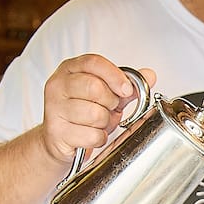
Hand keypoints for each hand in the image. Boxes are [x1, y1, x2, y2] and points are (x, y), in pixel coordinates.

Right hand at [40, 56, 156, 166]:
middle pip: (94, 88)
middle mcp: (58, 86)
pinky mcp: (56, 132)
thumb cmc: (83, 113)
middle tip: (109, 108)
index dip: (115, 76)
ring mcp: (54, 109)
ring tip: (98, 123)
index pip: (94, 63)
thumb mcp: (107, 95)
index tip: (127, 89)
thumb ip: (127, 85)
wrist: (58, 140)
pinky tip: (91, 135)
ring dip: (105, 123)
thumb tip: (149, 76)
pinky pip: (92, 135)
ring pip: (95, 114)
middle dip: (110, 102)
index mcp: (70, 69)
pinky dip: (99, 138)